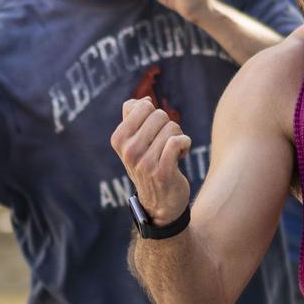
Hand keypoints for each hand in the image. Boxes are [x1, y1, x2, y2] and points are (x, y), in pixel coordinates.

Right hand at [110, 97, 191, 224]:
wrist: (158, 202)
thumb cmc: (148, 165)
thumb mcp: (133, 142)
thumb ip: (132, 117)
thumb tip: (144, 100)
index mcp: (119, 139)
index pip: (143, 106)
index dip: (153, 116)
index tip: (153, 133)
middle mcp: (128, 151)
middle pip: (159, 115)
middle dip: (167, 126)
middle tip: (164, 144)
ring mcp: (144, 162)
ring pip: (172, 127)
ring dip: (177, 137)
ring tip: (171, 153)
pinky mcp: (162, 171)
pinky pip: (178, 141)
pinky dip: (185, 144)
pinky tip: (182, 155)